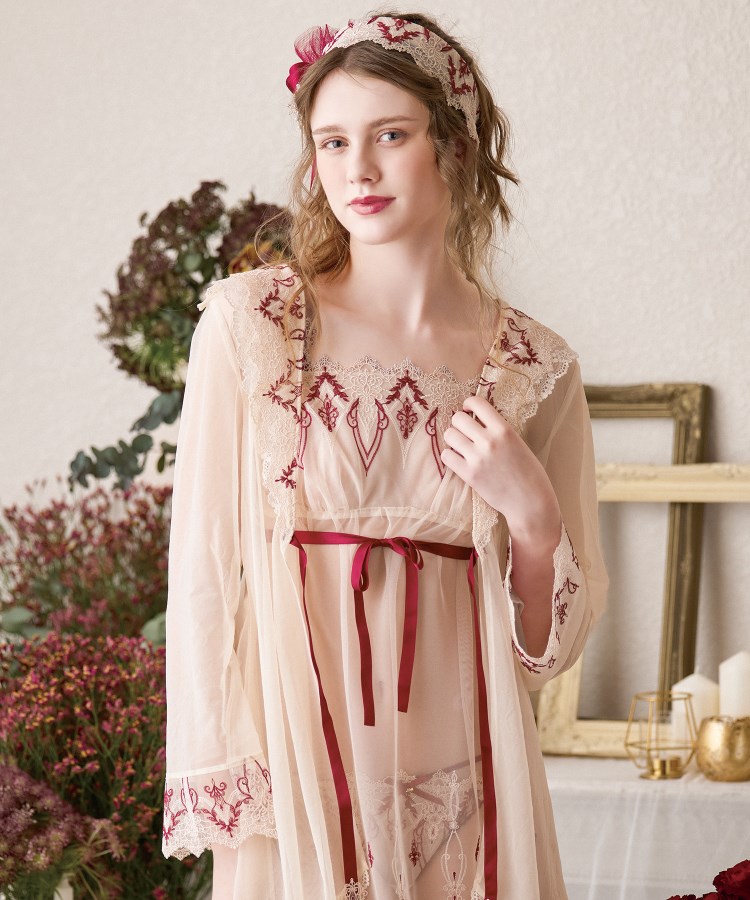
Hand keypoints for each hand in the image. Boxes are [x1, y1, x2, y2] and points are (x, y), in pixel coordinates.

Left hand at [440, 395, 560, 545]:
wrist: (530, 501)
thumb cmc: (528, 472)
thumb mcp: (518, 442)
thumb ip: (498, 430)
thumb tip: (477, 419)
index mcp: (504, 429)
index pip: (477, 403)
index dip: (469, 404)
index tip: (469, 411)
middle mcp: (489, 441)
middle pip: (458, 418)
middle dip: (460, 423)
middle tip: (466, 432)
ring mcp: (477, 458)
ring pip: (450, 435)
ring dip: (454, 439)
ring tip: (462, 447)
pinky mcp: (469, 474)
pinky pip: (446, 456)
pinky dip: (450, 456)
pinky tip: (459, 460)